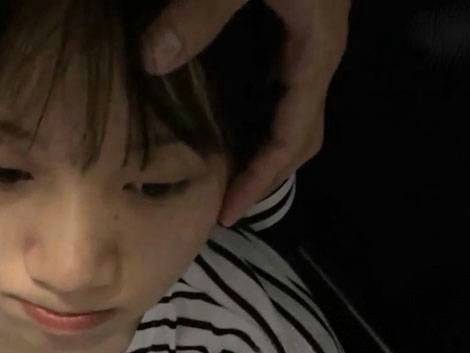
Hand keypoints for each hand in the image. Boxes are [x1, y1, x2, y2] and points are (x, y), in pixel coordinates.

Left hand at [142, 0, 350, 226]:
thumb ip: (200, 14)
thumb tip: (151, 63)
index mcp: (316, 53)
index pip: (291, 139)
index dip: (260, 181)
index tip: (226, 215)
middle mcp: (319, 54)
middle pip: (301, 136)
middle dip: (267, 175)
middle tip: (224, 204)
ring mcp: (309, 39)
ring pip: (294, 113)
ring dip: (265, 148)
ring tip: (226, 173)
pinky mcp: (295, 23)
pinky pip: (282, 86)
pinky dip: (259, 115)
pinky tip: (228, 117)